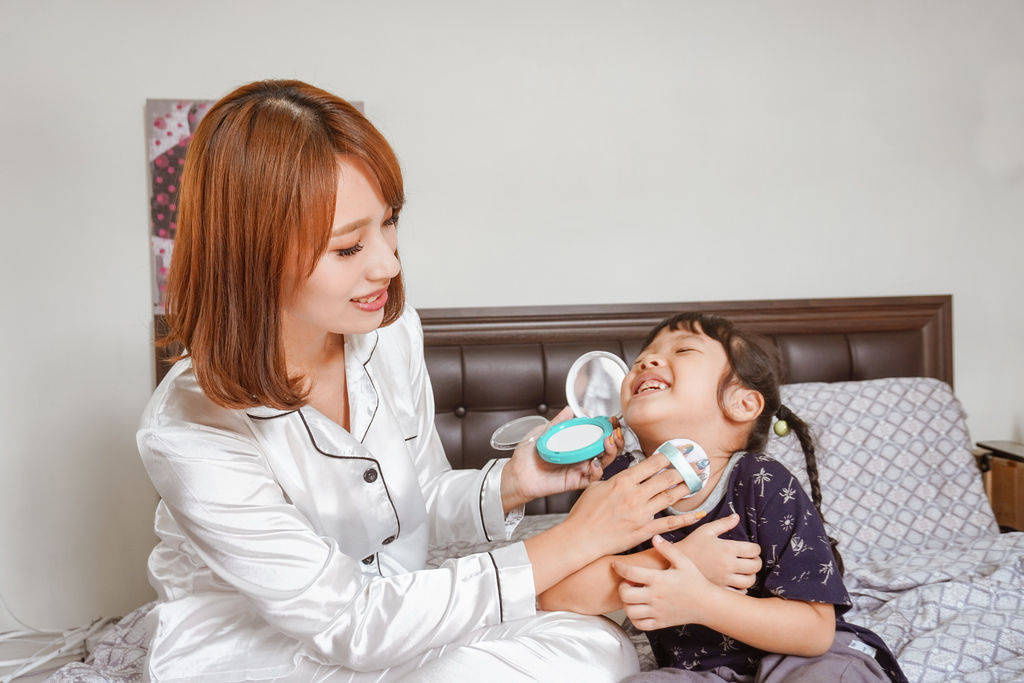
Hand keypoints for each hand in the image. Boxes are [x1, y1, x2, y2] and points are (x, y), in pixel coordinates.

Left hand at [500, 408, 623, 512]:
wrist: (517, 473)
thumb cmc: (528, 454)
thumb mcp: (543, 432)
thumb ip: (559, 421)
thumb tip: (570, 408)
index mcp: (575, 443)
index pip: (596, 435)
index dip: (607, 428)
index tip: (611, 420)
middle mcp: (580, 455)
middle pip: (606, 449)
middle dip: (615, 439)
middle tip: (614, 431)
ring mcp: (579, 468)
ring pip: (603, 462)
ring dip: (610, 452)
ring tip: (608, 442)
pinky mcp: (575, 481)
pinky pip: (592, 478)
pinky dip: (597, 471)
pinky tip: (595, 463)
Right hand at [560, 451, 705, 558]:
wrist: (580, 538)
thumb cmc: (584, 512)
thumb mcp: (594, 486)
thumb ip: (611, 477)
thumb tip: (618, 471)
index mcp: (623, 481)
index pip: (652, 464)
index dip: (669, 455)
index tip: (680, 450)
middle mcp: (634, 495)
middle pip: (666, 478)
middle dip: (684, 469)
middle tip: (697, 464)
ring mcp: (640, 514)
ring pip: (670, 497)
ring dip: (686, 487)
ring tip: (698, 480)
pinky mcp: (643, 531)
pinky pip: (669, 523)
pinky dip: (686, 519)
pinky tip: (698, 514)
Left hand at [613, 534, 712, 630]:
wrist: (708, 604)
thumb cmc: (696, 581)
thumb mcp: (683, 561)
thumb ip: (668, 549)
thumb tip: (655, 537)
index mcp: (659, 579)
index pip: (630, 573)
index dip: (619, 567)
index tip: (616, 565)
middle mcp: (655, 597)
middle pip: (625, 594)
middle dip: (622, 587)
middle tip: (628, 582)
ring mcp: (657, 612)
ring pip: (630, 611)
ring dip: (627, 603)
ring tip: (633, 595)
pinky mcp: (660, 623)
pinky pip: (639, 624)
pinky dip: (634, 618)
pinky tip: (639, 608)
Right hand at [674, 514, 760, 590]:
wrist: (674, 563)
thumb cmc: (691, 544)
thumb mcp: (706, 530)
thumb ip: (723, 523)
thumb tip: (737, 517)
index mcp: (728, 549)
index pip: (754, 550)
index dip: (756, 549)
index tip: (751, 549)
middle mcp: (728, 565)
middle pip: (755, 566)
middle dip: (756, 562)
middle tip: (751, 560)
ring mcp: (724, 579)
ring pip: (750, 581)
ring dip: (751, 575)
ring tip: (745, 571)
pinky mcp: (720, 588)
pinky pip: (739, 592)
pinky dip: (742, 588)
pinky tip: (737, 582)